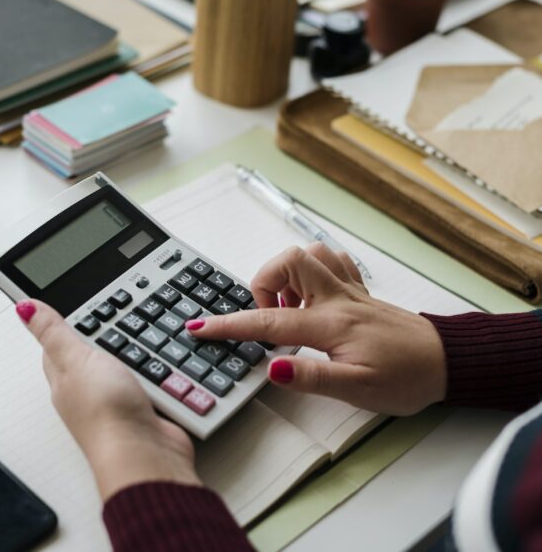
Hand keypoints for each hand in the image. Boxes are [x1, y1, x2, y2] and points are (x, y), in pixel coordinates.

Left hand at [15, 300, 199, 500]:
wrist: (144, 453)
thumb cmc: (105, 412)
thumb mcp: (77, 359)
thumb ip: (54, 333)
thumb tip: (24, 308)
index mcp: (65, 377)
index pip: (59, 345)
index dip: (69, 324)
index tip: (83, 306)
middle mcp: (89, 391)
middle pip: (96, 354)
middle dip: (112, 337)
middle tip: (124, 318)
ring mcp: (118, 401)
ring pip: (128, 367)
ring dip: (140, 355)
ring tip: (149, 339)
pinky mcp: (145, 409)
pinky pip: (152, 383)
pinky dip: (160, 374)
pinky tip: (165, 368)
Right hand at [187, 243, 445, 415]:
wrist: (445, 361)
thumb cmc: (405, 378)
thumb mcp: (358, 390)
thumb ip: (312, 377)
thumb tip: (272, 367)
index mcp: (330, 324)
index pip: (267, 323)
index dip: (228, 326)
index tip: (199, 328)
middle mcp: (337, 297)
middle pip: (288, 261)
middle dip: (262, 283)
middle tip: (269, 319)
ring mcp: (349, 289)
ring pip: (309, 253)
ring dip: (288, 275)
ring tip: (289, 307)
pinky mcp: (359, 289)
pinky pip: (332, 260)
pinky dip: (313, 268)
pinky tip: (313, 294)